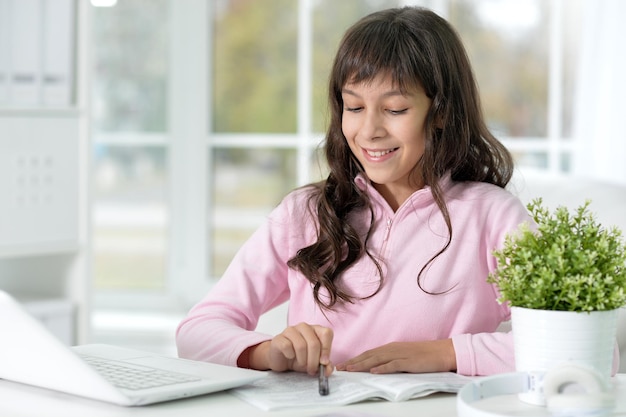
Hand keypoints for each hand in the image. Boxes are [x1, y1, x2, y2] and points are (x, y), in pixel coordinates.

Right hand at [245, 322, 333, 375]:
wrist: (281, 359)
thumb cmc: (300, 358)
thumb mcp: (314, 363)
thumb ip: (324, 365)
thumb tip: (328, 369)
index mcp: (316, 330)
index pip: (327, 333)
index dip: (327, 349)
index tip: (324, 362)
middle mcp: (304, 327)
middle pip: (314, 343)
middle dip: (314, 361)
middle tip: (311, 370)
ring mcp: (291, 330)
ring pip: (301, 346)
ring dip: (302, 360)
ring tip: (301, 364)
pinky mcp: (279, 337)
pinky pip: (287, 347)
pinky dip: (290, 356)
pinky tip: (289, 356)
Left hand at [336, 339, 456, 373]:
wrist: (442, 351)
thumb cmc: (424, 355)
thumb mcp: (403, 356)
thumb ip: (390, 360)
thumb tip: (375, 368)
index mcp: (390, 348)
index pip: (368, 353)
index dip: (354, 359)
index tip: (342, 365)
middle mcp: (392, 349)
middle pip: (369, 355)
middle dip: (353, 362)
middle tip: (339, 368)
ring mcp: (401, 354)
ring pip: (377, 359)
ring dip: (362, 364)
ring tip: (350, 369)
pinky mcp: (410, 361)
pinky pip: (394, 365)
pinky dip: (383, 367)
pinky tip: (374, 371)